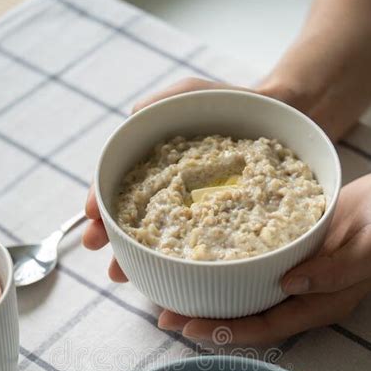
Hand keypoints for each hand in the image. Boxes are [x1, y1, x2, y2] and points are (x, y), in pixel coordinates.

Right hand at [82, 77, 257, 280]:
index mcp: (155, 166)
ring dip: (133, 257)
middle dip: (109, 236)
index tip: (90, 215)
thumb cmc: (230, 101)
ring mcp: (193, 211)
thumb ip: (158, 104)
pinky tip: (165, 275)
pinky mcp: (221, 224)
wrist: (281, 116)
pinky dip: (176, 263)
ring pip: (156, 237)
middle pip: (130, 217)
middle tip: (97, 251)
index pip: (118, 185)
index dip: (100, 199)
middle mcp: (169, 191)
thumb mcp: (188, 94)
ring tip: (119, 273)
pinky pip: (196, 246)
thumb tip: (133, 117)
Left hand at [159, 171, 370, 344]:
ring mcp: (294, 277)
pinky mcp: (289, 255)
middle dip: (205, 320)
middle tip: (163, 316)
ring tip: (169, 293)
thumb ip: (337, 269)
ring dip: (207, 297)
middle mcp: (301, 296)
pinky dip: (223, 270)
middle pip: (245, 316)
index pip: (265, 326)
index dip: (226, 331)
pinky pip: (250, 269)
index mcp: (320, 303)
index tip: (189, 328)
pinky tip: (199, 261)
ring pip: (243, 295)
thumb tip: (291, 285)